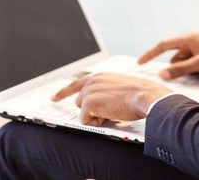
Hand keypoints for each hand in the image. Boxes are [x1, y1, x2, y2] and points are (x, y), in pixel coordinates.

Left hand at [51, 73, 171, 125]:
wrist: (145, 96)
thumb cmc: (139, 94)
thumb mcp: (121, 87)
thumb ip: (107, 91)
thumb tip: (102, 105)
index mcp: (100, 76)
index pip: (76, 83)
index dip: (63, 92)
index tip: (54, 98)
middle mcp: (91, 82)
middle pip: (80, 102)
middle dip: (92, 110)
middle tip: (110, 111)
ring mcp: (88, 92)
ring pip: (83, 112)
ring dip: (96, 116)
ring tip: (114, 111)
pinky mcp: (88, 103)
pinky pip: (86, 120)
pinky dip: (97, 122)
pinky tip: (110, 115)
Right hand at [138, 32, 198, 79]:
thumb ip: (181, 69)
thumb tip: (162, 74)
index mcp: (187, 38)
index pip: (163, 46)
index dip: (150, 54)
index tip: (140, 63)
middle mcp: (190, 40)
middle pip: (175, 57)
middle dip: (180, 67)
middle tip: (195, 71)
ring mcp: (197, 47)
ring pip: (184, 62)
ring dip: (190, 69)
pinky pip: (192, 63)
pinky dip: (196, 69)